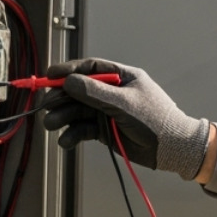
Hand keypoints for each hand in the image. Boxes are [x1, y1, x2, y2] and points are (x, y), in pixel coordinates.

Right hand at [40, 59, 210, 179]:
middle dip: (61, 98)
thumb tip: (69, 81)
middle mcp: (113, 92)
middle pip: (79, 90)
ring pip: (78, 110)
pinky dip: (73, 134)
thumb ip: (95, 92)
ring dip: (63, 117)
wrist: (172, 149)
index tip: (49, 76)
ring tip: (51, 125)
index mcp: (122, 77)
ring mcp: (108, 111)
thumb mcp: (124, 103)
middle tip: (45, 106)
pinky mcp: (105, 129)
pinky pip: (84, 129)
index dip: (68, 71)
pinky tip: (66, 141)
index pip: (90, 68)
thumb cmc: (155, 119)